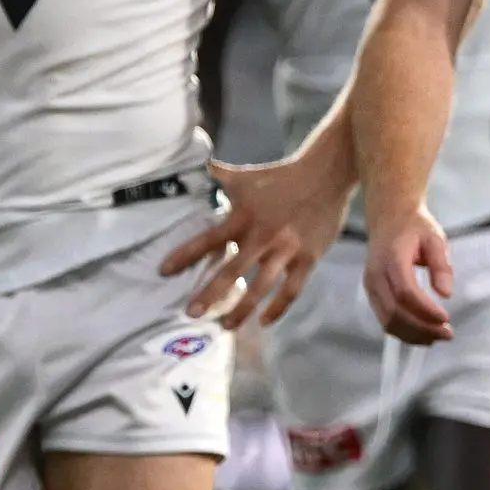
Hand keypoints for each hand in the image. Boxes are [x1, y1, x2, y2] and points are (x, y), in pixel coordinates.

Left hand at [161, 154, 352, 329]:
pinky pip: (291, 290)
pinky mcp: (308, 259)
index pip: (209, 239)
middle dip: (210, 294)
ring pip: (261, 287)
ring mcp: (287, 249)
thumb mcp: (246, 176)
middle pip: (232, 271)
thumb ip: (220, 174)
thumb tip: (200, 164)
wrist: (325, 174)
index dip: (185, 255)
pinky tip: (263, 321)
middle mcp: (263, 236)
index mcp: (243, 216)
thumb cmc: (280, 176)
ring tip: (225, 326)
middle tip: (190, 313)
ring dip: (242, 310)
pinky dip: (278, 308)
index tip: (164, 271)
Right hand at [364, 205, 454, 344]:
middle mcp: (376, 274)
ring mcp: (370, 286)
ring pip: (388, 321)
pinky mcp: (372, 293)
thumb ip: (441, 265)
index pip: (405, 292)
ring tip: (438, 337)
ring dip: (413, 335)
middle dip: (422, 328)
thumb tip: (446, 294)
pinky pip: (385, 319)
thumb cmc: (414, 227)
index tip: (446, 318)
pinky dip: (404, 331)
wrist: (389, 218)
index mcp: (391, 258)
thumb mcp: (435, 238)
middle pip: (394, 312)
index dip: (425, 310)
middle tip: (447, 334)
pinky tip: (423, 334)